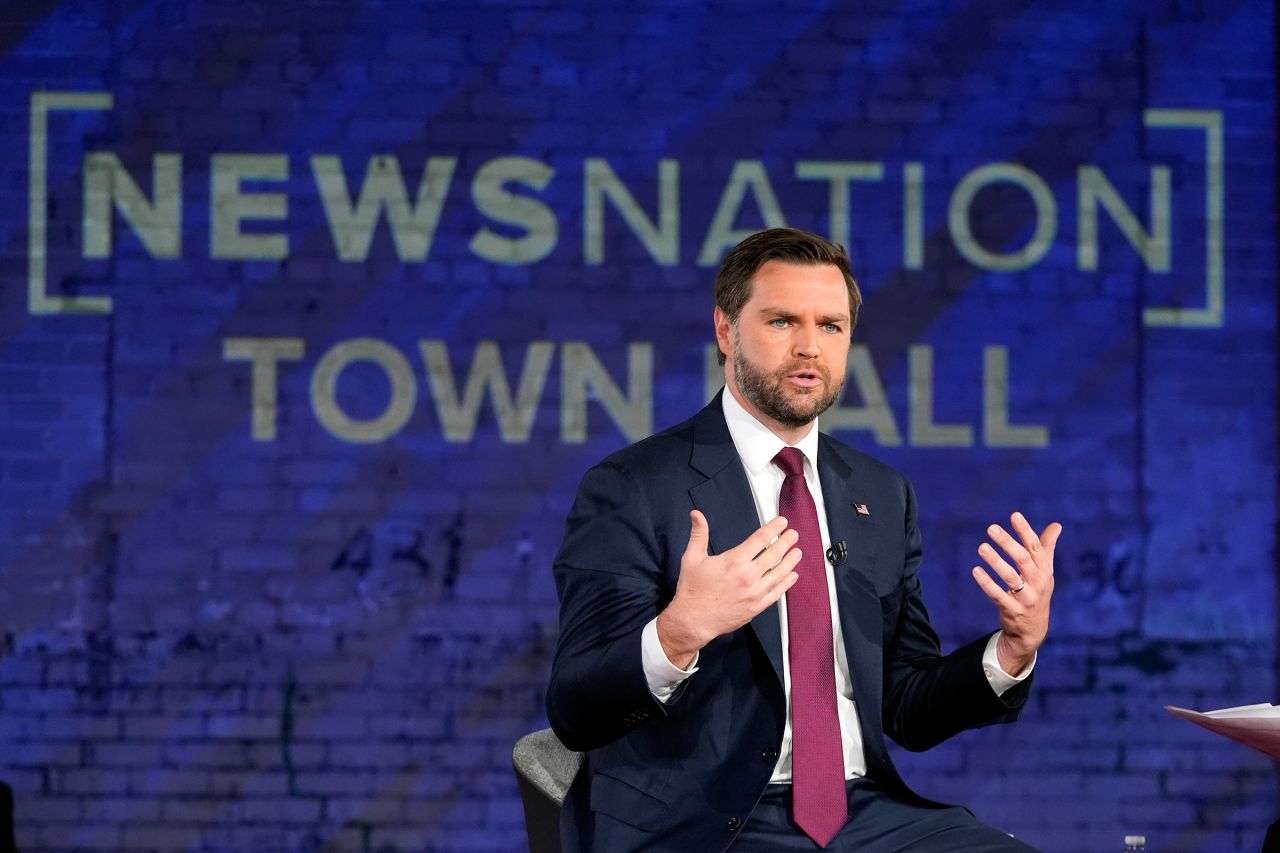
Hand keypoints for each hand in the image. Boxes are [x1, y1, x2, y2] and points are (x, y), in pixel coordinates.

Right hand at [657, 510, 800, 668]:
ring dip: (790, 561)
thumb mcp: (692, 558)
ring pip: (779, 573)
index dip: (773, 529)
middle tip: (793, 535)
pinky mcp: (757, 606)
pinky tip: (792, 576)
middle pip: (774, 554)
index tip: (781, 523)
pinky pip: (777, 592)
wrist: (693, 619)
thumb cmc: (692, 590)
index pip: (760, 539)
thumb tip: (696, 515)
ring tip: (797, 552)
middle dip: (786, 542)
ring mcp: (754, 592)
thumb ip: (698, 534)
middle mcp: (748, 576)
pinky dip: (787, 583)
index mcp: (734, 561)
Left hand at [970, 512, 1061, 676]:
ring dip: (995, 561)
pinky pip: (998, 595)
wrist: (1033, 629)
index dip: (1025, 531)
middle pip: (1023, 559)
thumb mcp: (1045, 571)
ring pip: (1010, 577)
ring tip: (982, 547)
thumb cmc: (1037, 592)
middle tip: (992, 528)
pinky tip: (976, 571)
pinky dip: (987, 583)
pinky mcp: (1012, 610)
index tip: (1014, 515)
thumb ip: (1047, 547)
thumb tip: (1057, 524)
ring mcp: (1026, 598)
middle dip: (1008, 543)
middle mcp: (1038, 583)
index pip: (1036, 547)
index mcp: (1045, 570)